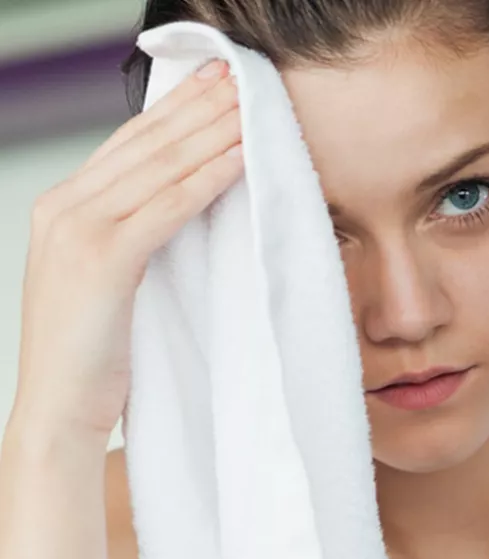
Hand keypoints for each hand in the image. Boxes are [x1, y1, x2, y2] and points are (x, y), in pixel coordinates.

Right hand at [11, 59, 241, 442]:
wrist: (59, 410)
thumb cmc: (94, 349)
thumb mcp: (109, 274)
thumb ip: (134, 228)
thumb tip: (187, 193)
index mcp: (64, 206)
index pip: (129, 142)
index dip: (175, 109)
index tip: (216, 84)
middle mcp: (64, 207)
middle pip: (146, 144)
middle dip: (199, 108)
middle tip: (242, 80)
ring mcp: (78, 231)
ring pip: (160, 167)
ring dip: (212, 133)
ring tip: (252, 107)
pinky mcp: (102, 261)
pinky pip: (167, 208)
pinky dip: (207, 179)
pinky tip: (240, 158)